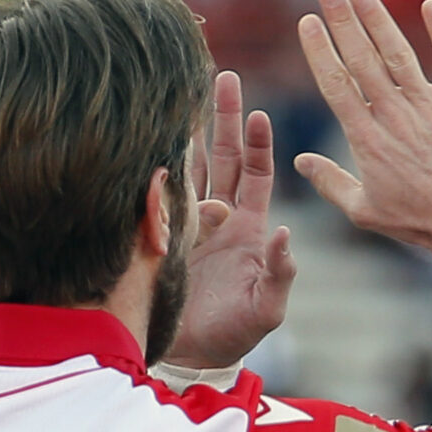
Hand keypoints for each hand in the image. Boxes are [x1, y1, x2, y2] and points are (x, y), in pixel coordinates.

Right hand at [166, 70, 295, 369]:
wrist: (191, 356)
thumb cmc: (236, 332)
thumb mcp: (268, 308)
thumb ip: (280, 273)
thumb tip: (285, 234)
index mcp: (248, 228)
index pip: (255, 174)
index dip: (259, 144)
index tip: (259, 114)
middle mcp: (218, 217)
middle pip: (223, 156)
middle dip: (223, 117)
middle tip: (220, 76)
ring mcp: (186, 221)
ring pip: (188, 166)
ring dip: (186, 131)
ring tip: (178, 92)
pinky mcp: (158, 232)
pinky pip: (156, 193)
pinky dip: (154, 167)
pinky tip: (146, 138)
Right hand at [294, 0, 431, 251]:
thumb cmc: (418, 222)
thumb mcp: (364, 211)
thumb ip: (330, 183)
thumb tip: (300, 161)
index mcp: (366, 138)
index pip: (336, 83)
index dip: (320, 49)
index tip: (307, 21)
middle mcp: (394, 115)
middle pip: (362, 59)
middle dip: (343, 21)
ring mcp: (429, 106)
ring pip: (398, 53)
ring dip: (379, 19)